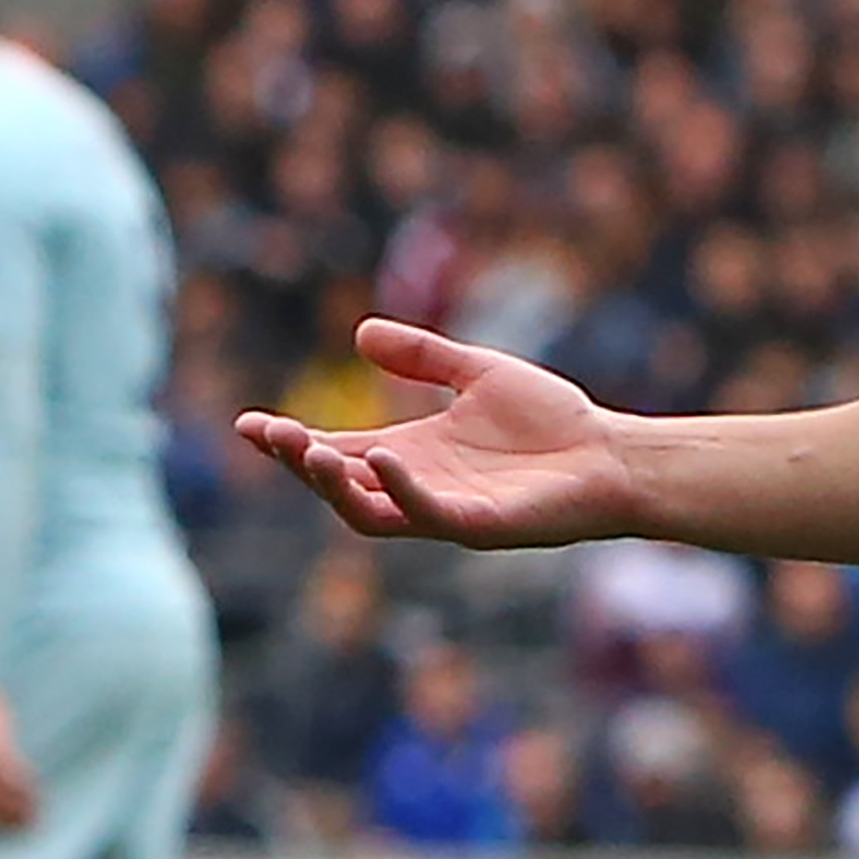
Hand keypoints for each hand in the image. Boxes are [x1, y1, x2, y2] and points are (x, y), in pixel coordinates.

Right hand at [234, 319, 638, 549]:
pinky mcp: (480, 526)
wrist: (612, 455)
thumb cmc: (551, 421)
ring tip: (306, 449)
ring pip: (369, 512)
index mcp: (412, 454)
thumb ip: (423, 357)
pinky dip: (400, 489)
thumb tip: (360, 332)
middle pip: (339, 486)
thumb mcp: (477, 372)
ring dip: (335, 485)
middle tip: (266, 434)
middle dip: (298, 463)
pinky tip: (381, 456)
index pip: (336, 452)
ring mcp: (446, 511)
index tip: (246, 423)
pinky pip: (427, 515)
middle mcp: (418, 487)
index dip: (291, 442)